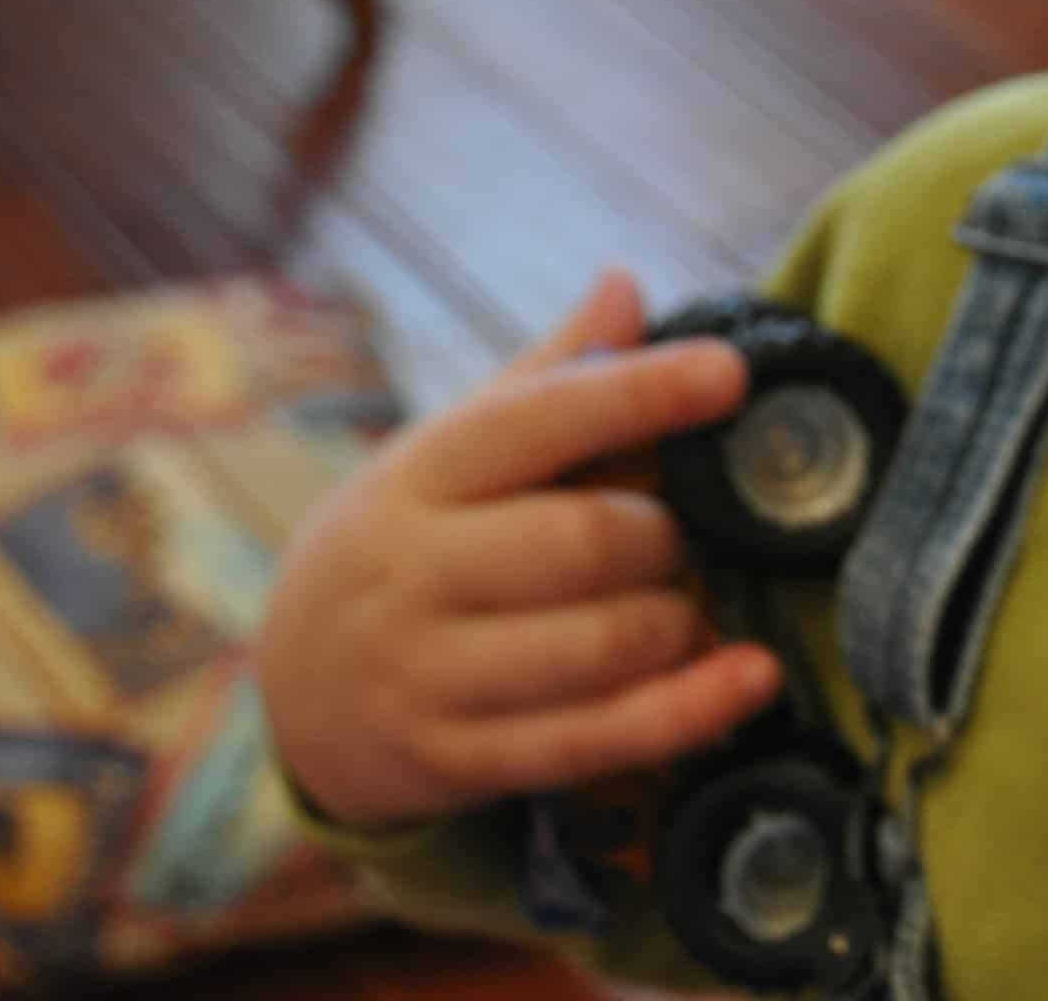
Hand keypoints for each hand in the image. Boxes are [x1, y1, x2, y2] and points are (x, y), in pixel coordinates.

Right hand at [258, 270, 786, 831]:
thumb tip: (629, 286)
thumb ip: (548, 378)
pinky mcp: (458, 762)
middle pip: (584, 542)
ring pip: (601, 646)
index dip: (641, 392)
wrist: (296, 695)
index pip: (538, 419)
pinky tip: (752, 679)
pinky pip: (597, 739)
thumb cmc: (409, 545)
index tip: (730, 372)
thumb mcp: (451, 453)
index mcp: (418, 475)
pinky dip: (690, 711)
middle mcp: (412, 574)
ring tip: (684, 604)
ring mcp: (429, 676)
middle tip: (679, 534)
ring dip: (679, 620)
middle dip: (665, 534)